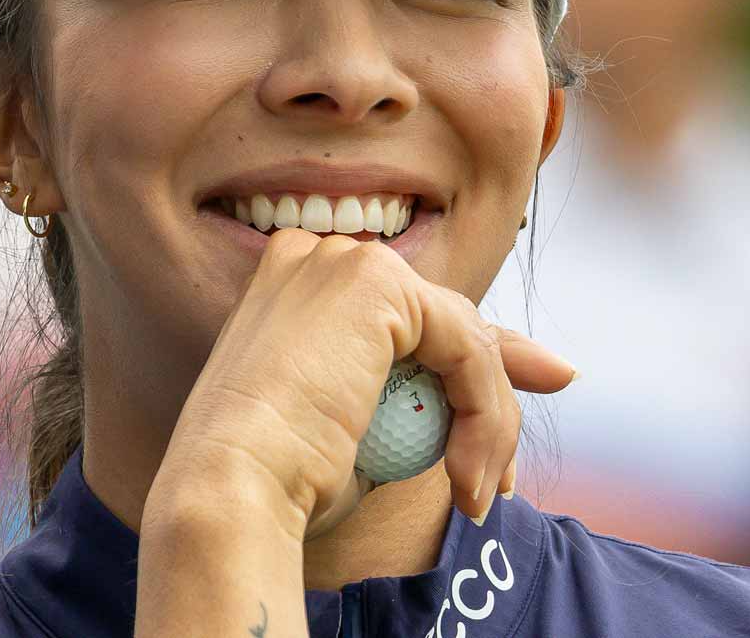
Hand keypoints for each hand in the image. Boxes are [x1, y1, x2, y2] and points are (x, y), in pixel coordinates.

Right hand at [150, 228, 575, 539]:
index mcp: (296, 286)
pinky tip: (466, 476)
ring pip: (465, 338)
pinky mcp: (376, 283)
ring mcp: (345, 262)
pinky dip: (483, 417)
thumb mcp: (366, 429)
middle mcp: (317, 257)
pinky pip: (467, 350)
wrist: (231, 490)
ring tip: (475, 493)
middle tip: (500, 477)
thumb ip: (422, 391)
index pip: (410, 316)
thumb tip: (518, 377)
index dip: (473, 363)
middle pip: (444, 319)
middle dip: (495, 393)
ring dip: (489, 423)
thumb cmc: (279, 482)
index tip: (518, 416)